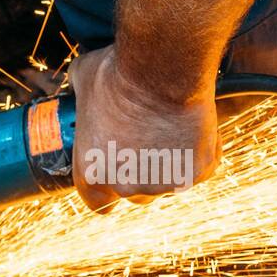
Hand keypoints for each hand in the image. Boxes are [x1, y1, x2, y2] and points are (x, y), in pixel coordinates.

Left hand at [69, 45, 219, 210]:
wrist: (162, 74)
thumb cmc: (119, 77)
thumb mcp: (83, 80)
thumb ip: (79, 93)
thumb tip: (78, 83)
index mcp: (93, 173)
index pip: (97, 202)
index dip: (107, 188)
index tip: (115, 173)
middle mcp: (128, 187)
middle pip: (137, 193)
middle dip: (141, 172)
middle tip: (146, 142)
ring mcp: (165, 184)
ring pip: (168, 182)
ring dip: (169, 163)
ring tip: (170, 129)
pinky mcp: (197, 173)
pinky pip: (198, 167)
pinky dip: (198, 151)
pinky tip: (192, 126)